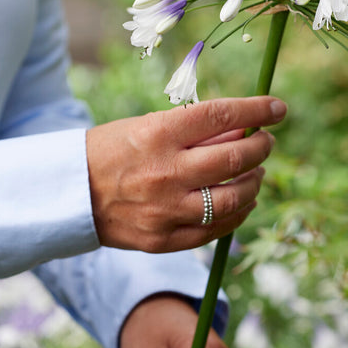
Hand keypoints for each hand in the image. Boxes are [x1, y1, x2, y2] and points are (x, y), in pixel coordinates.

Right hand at [86, 96, 285, 252]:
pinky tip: (244, 201)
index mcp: (157, 135)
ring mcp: (164, 210)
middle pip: (234, 159)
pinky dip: (238, 214)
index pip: (220, 115)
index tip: (278, 108)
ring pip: (233, 199)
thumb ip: (196, 131)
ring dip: (255, 182)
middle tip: (266, 141)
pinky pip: (216, 230)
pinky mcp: (163, 240)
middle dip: (261, 147)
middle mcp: (164, 173)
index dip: (257, 109)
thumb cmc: (113, 151)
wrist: (70, 195)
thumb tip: (246, 127)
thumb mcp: (147, 127)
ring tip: (256, 172)